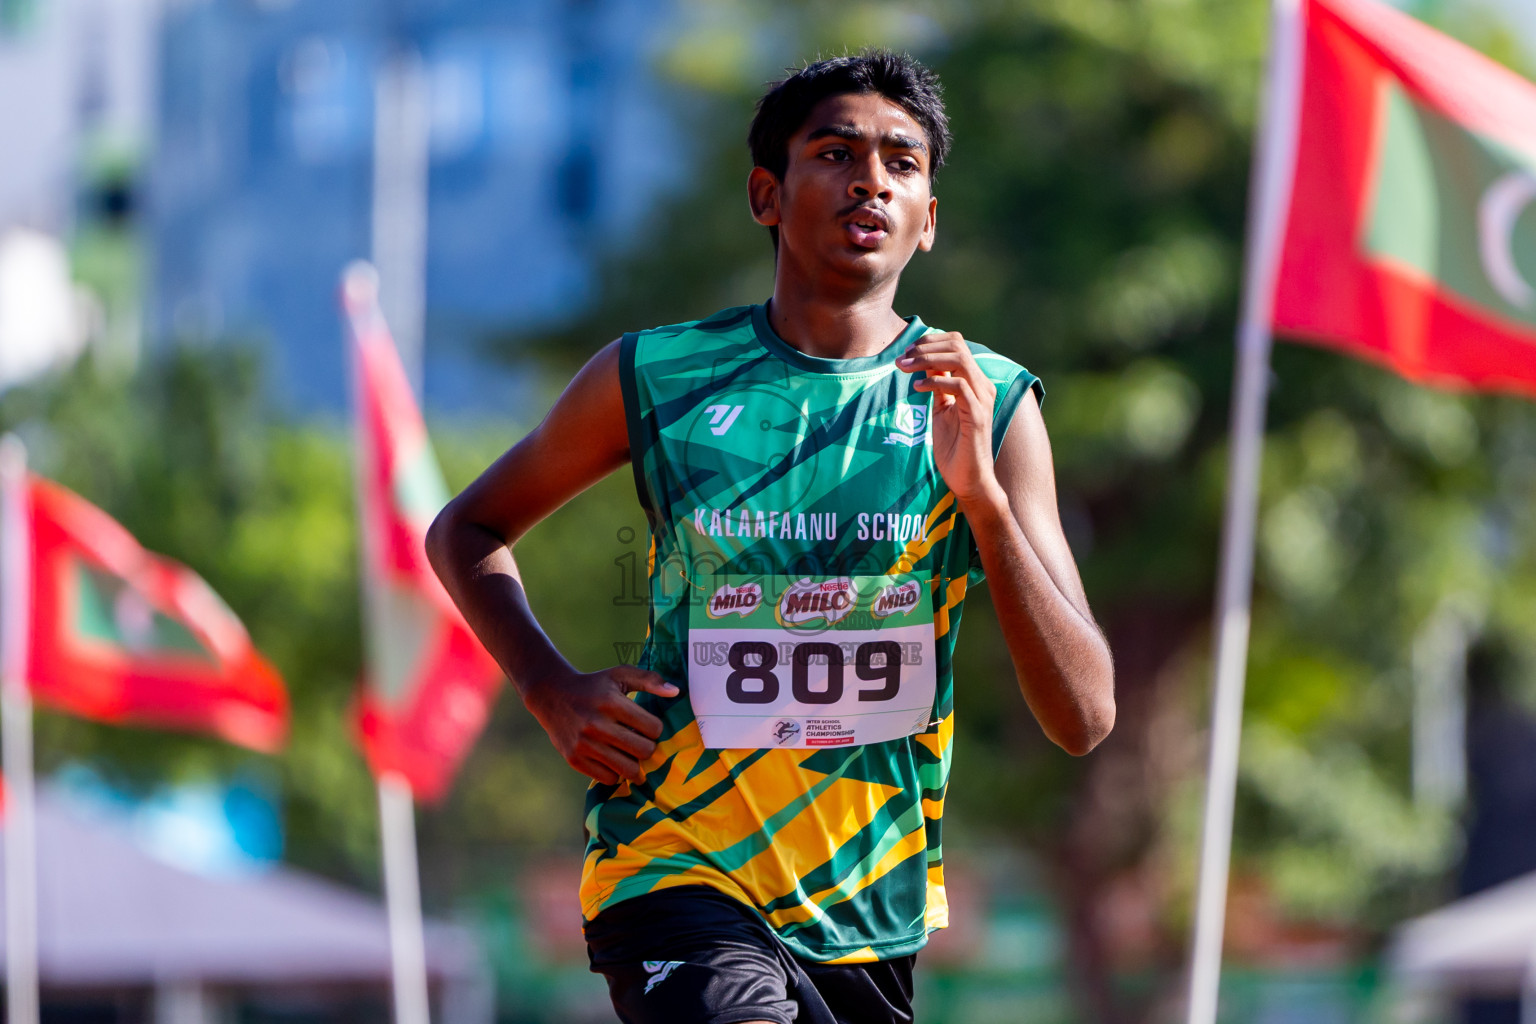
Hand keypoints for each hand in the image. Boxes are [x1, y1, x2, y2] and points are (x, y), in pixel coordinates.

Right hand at [522, 664, 679, 784]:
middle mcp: (596, 725)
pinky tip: (611, 758)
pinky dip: (614, 772)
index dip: (654, 728)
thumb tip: (674, 692)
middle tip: (639, 740)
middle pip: (644, 751)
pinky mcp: (574, 759)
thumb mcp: (619, 675)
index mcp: (611, 703)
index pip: (653, 728)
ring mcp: (584, 745)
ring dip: (633, 763)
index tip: (646, 725)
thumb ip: (649, 679)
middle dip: (647, 747)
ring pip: (628, 770)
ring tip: (628, 752)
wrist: (551, 695)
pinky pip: (608, 778)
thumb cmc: (593, 685)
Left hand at [896, 332, 1001, 505]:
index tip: (907, 352)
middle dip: (925, 347)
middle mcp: (982, 386)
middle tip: (902, 359)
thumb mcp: (942, 409)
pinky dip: (935, 381)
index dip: (930, 342)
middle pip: (958, 345)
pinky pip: (959, 386)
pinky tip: (917, 387)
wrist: (969, 479)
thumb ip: (938, 386)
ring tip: (905, 369)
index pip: (956, 344)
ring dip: (928, 359)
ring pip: (960, 360)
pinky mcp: (977, 416)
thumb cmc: (955, 447)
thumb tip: (925, 363)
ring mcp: (982, 400)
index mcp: (974, 382)